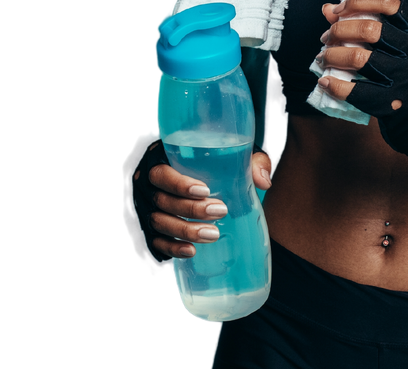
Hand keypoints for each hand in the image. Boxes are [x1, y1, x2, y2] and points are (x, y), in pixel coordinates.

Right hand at [135, 139, 273, 259]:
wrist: (191, 182)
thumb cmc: (209, 165)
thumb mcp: (229, 157)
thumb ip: (249, 161)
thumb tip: (263, 180)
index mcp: (160, 161)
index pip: (161, 172)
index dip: (179, 183)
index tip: (205, 190)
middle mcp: (147, 185)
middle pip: (161, 199)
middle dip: (191, 209)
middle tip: (220, 211)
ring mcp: (145, 209)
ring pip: (159, 222)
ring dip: (185, 230)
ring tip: (212, 234)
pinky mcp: (148, 230)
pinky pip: (155, 242)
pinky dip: (172, 248)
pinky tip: (191, 251)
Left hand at [316, 0, 407, 158]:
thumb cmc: (403, 66)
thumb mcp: (396, 40)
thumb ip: (363, 19)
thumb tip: (327, 9)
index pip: (388, 3)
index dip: (358, 2)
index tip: (338, 11)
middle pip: (369, 30)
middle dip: (338, 30)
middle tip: (326, 37)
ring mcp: (404, 77)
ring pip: (358, 58)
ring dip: (331, 55)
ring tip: (322, 57)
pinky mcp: (392, 102)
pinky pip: (355, 91)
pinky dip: (334, 85)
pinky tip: (324, 81)